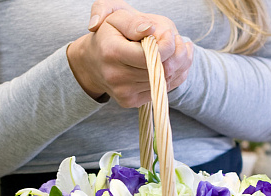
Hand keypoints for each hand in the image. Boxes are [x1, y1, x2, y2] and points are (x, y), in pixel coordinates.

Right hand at [66, 1, 192, 107]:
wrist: (93, 64)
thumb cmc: (108, 37)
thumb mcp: (116, 18)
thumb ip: (133, 22)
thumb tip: (150, 29)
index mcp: (112, 52)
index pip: (149, 56)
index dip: (167, 46)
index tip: (170, 35)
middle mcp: (116, 77)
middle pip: (159, 71)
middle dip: (175, 55)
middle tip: (177, 42)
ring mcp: (124, 93)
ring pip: (163, 82)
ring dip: (175, 67)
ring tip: (174, 51)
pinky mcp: (130, 102)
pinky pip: (159, 92)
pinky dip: (169, 78)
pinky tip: (167, 64)